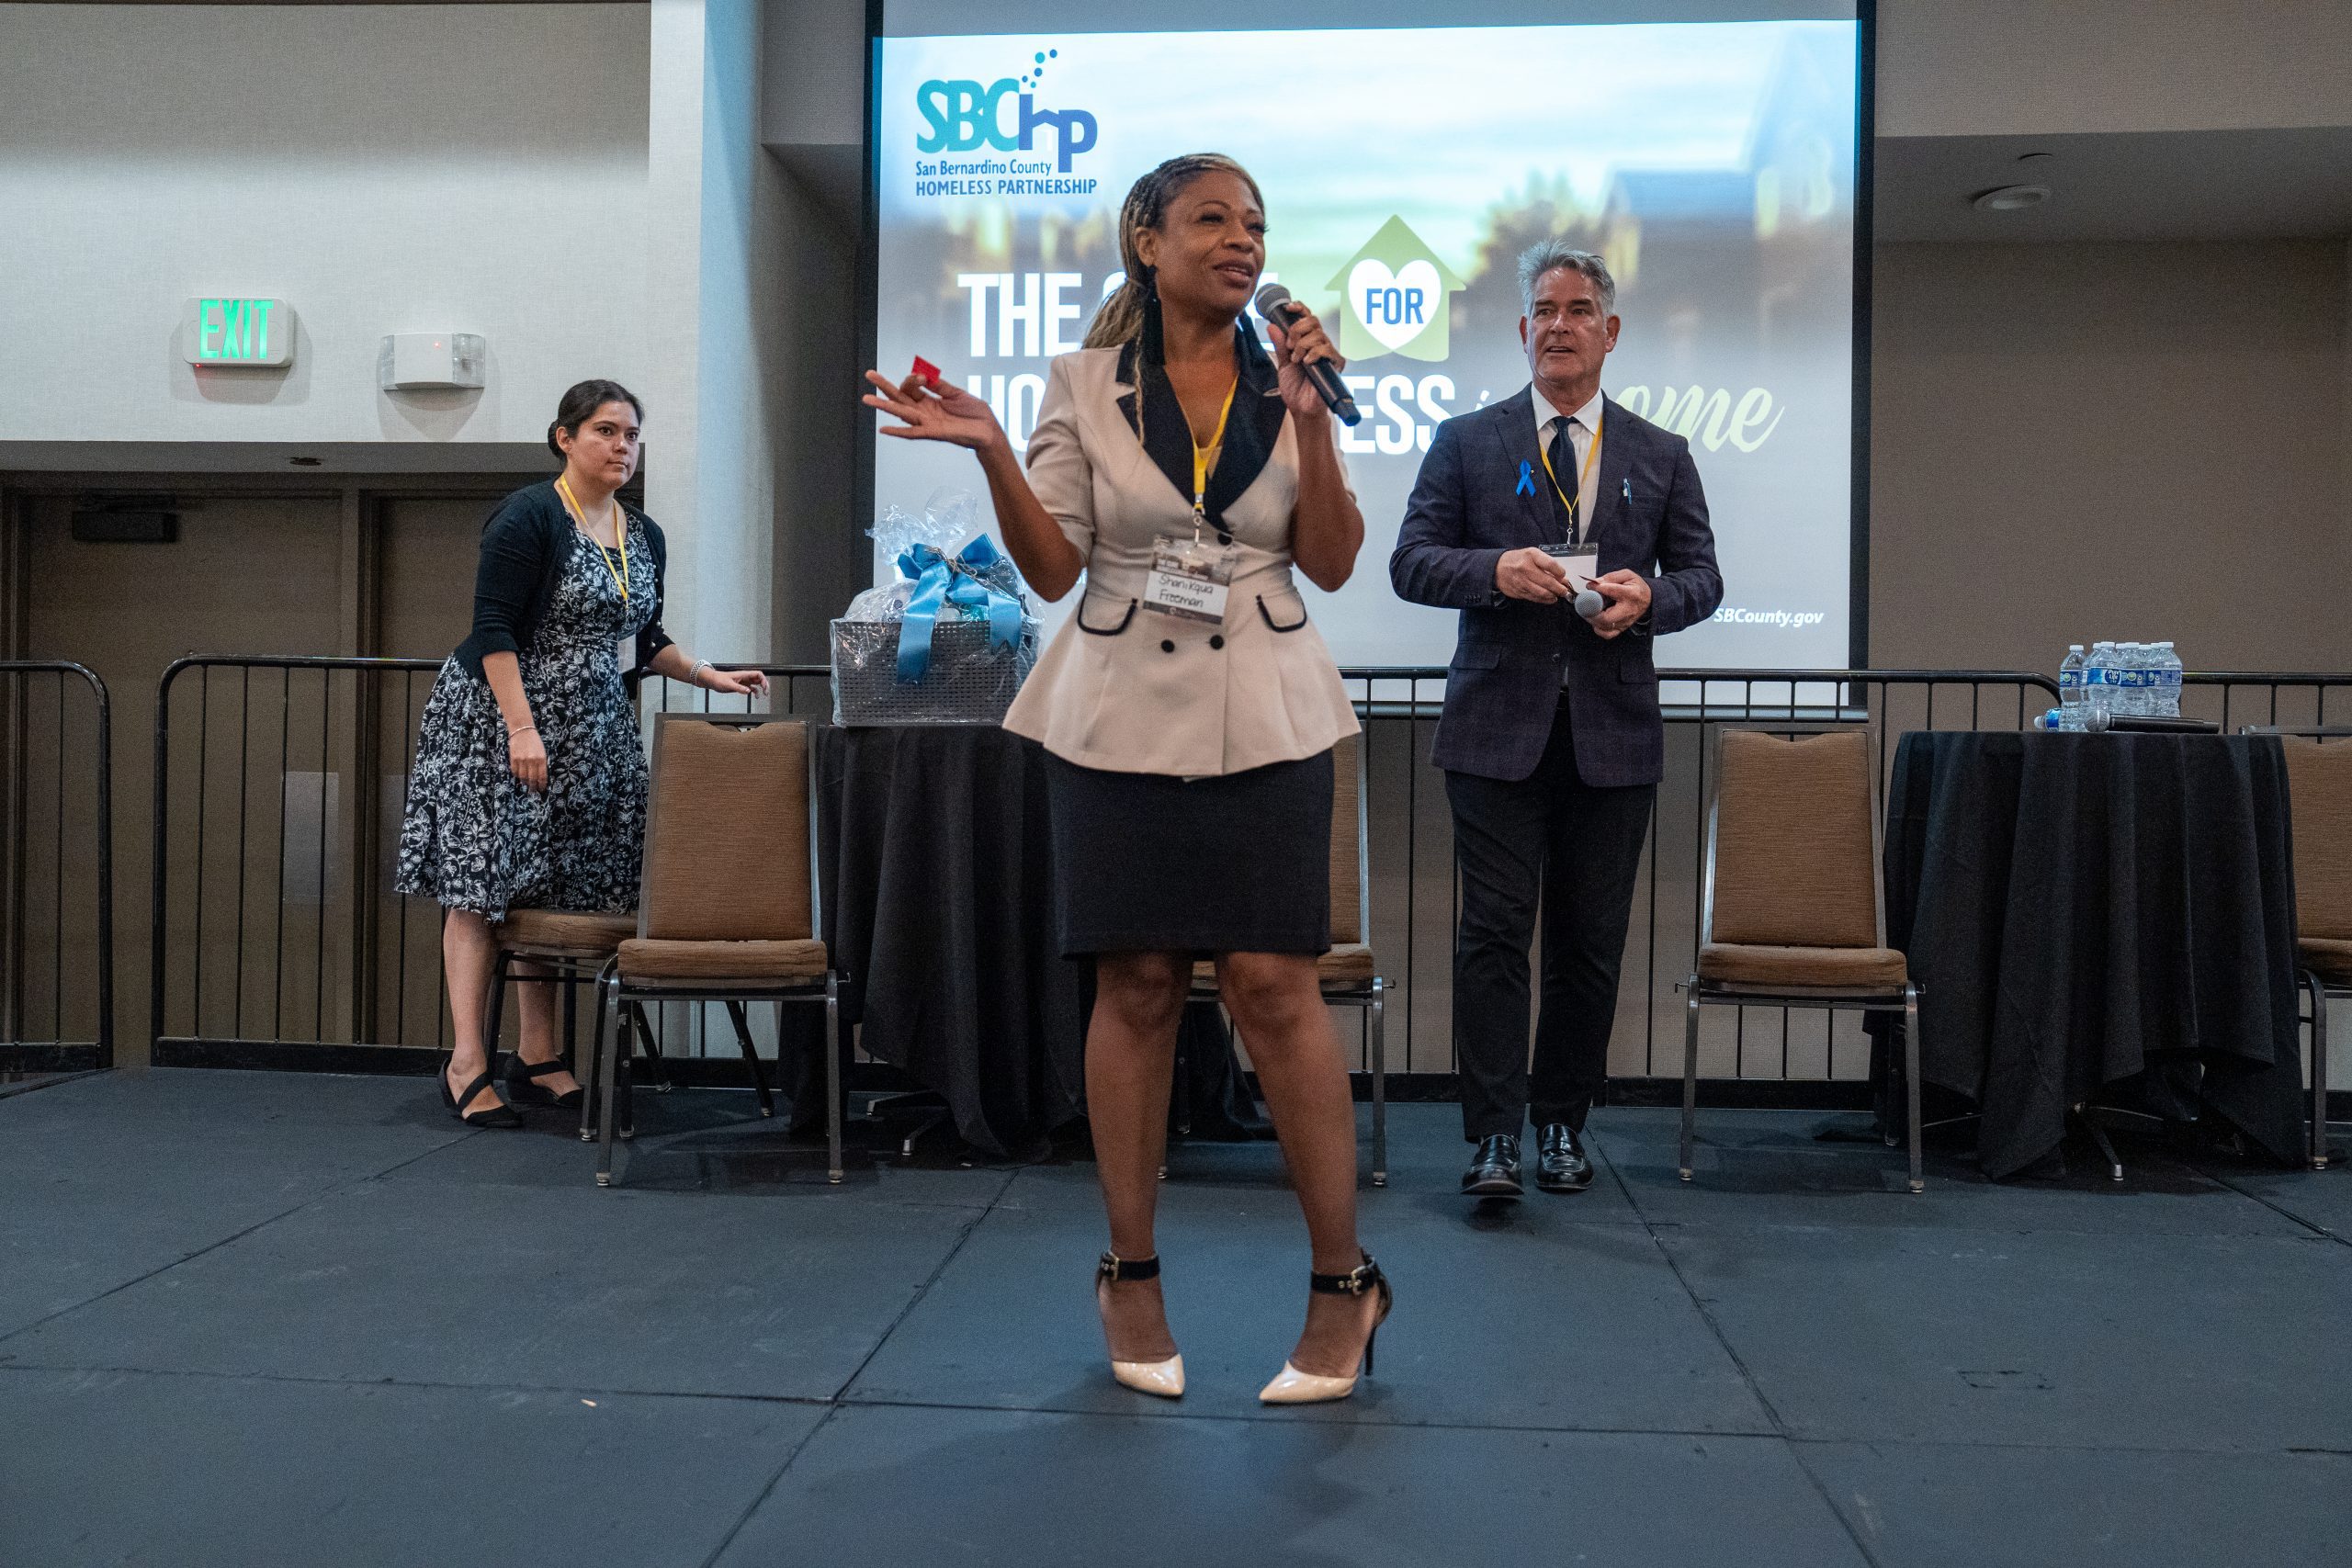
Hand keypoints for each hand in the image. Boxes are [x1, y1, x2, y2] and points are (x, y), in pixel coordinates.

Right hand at [506, 727, 546, 793]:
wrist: (522, 730)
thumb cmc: (534, 741)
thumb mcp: (542, 751)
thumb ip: (542, 763)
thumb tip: (540, 776)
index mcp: (541, 759)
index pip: (542, 776)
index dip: (542, 784)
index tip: (541, 789)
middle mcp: (532, 760)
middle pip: (532, 779)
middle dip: (533, 786)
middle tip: (533, 790)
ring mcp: (521, 760)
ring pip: (523, 777)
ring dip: (525, 782)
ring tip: (527, 784)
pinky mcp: (513, 758)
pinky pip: (515, 771)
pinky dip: (517, 776)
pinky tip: (520, 777)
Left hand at [700, 666, 767, 698]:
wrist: (713, 681)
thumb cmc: (719, 680)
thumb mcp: (729, 684)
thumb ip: (739, 688)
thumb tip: (749, 691)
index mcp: (744, 674)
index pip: (758, 674)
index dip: (763, 680)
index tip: (764, 688)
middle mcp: (745, 677)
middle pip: (759, 678)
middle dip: (765, 684)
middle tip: (766, 692)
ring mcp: (744, 681)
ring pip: (756, 683)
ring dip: (761, 688)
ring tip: (764, 695)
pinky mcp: (741, 686)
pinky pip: (751, 688)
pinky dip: (755, 692)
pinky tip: (755, 697)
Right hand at [862, 369, 1005, 451]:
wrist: (989, 430)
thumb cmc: (975, 414)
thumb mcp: (957, 393)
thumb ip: (939, 385)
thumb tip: (924, 375)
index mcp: (930, 401)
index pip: (911, 387)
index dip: (913, 378)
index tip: (923, 376)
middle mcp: (925, 412)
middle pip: (899, 397)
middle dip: (884, 385)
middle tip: (869, 374)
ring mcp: (927, 422)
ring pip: (901, 412)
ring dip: (884, 406)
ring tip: (867, 398)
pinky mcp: (934, 432)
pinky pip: (913, 432)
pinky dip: (899, 431)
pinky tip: (884, 429)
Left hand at [1267, 310, 1343, 421]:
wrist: (1301, 408)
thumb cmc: (1295, 388)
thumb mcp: (1283, 364)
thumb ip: (1280, 345)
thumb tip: (1272, 326)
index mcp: (1307, 342)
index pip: (1307, 318)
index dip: (1300, 309)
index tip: (1288, 308)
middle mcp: (1319, 344)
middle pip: (1313, 321)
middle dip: (1297, 330)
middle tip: (1290, 346)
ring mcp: (1328, 354)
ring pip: (1318, 335)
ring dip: (1302, 345)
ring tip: (1297, 360)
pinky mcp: (1335, 364)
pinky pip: (1327, 350)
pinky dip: (1314, 353)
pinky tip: (1307, 363)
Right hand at [1496, 546, 1570, 603]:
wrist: (1497, 568)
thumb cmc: (1519, 560)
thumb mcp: (1532, 555)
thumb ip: (1547, 564)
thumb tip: (1562, 578)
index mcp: (1531, 555)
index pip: (1550, 564)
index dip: (1560, 572)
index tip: (1563, 575)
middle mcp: (1525, 568)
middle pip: (1547, 581)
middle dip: (1559, 588)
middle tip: (1565, 590)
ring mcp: (1521, 581)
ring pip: (1542, 592)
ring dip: (1553, 595)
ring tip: (1558, 595)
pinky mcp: (1519, 591)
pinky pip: (1535, 598)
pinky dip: (1545, 600)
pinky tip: (1550, 598)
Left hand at [1584, 570, 1651, 639]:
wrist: (1648, 600)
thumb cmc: (1636, 587)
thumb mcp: (1627, 575)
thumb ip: (1611, 577)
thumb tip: (1595, 583)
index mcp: (1631, 594)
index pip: (1611, 591)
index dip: (1597, 588)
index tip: (1590, 586)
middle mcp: (1628, 610)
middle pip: (1607, 617)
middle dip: (1592, 611)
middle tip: (1585, 604)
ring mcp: (1625, 622)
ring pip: (1604, 626)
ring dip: (1592, 618)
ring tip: (1590, 609)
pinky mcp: (1622, 628)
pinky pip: (1607, 634)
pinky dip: (1598, 628)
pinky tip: (1596, 619)